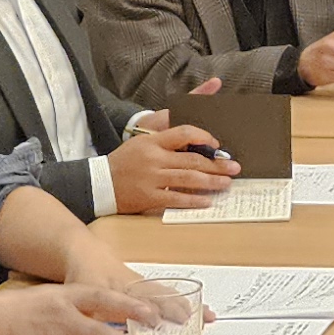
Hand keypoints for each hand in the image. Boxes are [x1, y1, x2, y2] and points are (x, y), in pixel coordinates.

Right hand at [109, 124, 236, 213]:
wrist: (99, 183)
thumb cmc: (125, 162)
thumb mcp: (142, 143)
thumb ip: (166, 141)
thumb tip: (196, 143)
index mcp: (153, 141)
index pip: (184, 133)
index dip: (205, 138)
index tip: (218, 145)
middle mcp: (153, 158)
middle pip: (192, 158)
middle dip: (217, 163)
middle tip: (234, 167)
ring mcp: (151, 178)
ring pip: (188, 178)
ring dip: (211, 181)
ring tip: (226, 183)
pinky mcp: (148, 196)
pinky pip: (176, 198)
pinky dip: (193, 200)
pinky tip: (207, 201)